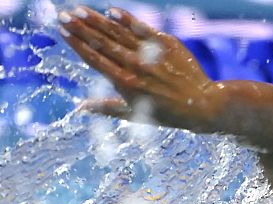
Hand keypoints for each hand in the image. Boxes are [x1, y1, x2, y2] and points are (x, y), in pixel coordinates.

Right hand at [59, 6, 222, 131]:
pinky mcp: (166, 44)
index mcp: (125, 83)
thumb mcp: (136, 116)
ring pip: (118, 33)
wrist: (202, 104)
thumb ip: (108, 108)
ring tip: (80, 10)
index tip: (62, 32)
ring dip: (97, 20)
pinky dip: (127, 19)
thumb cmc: (168, 113)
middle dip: (80, 27)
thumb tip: (82, 108)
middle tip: (64, 15)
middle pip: (102, 42)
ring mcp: (151, 54)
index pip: (94, 58)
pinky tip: (112, 10)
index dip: (76, 44)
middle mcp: (135, 66)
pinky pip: (143, 29)